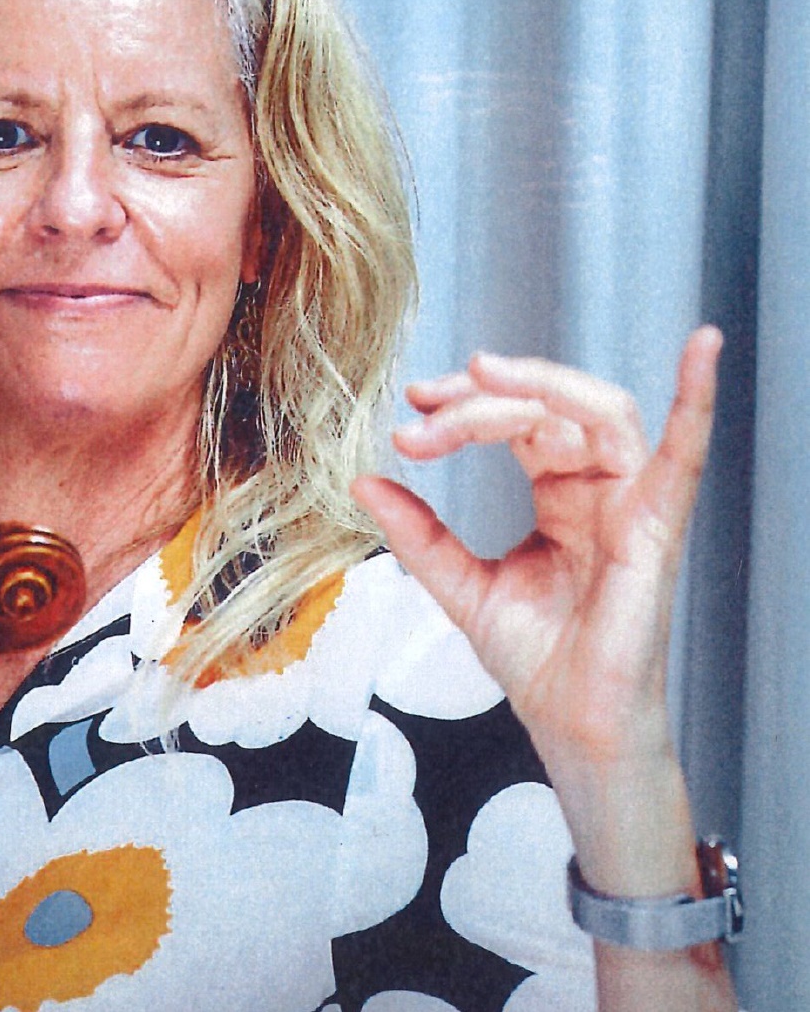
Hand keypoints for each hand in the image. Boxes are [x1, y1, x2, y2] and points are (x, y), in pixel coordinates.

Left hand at [350, 327, 720, 770]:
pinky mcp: (655, 527)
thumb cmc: (534, 656)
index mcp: (560, 494)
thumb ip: (417, 531)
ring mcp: (633, 502)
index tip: (410, 413)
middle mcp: (600, 488)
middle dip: (481, 399)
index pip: (515, 422)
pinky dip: (698, 396)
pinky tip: (704, 346)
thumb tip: (362, 481)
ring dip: (537, 385)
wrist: (568, 720)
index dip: (463, 408)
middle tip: (424, 408)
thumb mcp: (457, 582)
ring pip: (596, 411)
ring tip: (479, 375)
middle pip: (547, 408)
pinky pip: (686, 453)